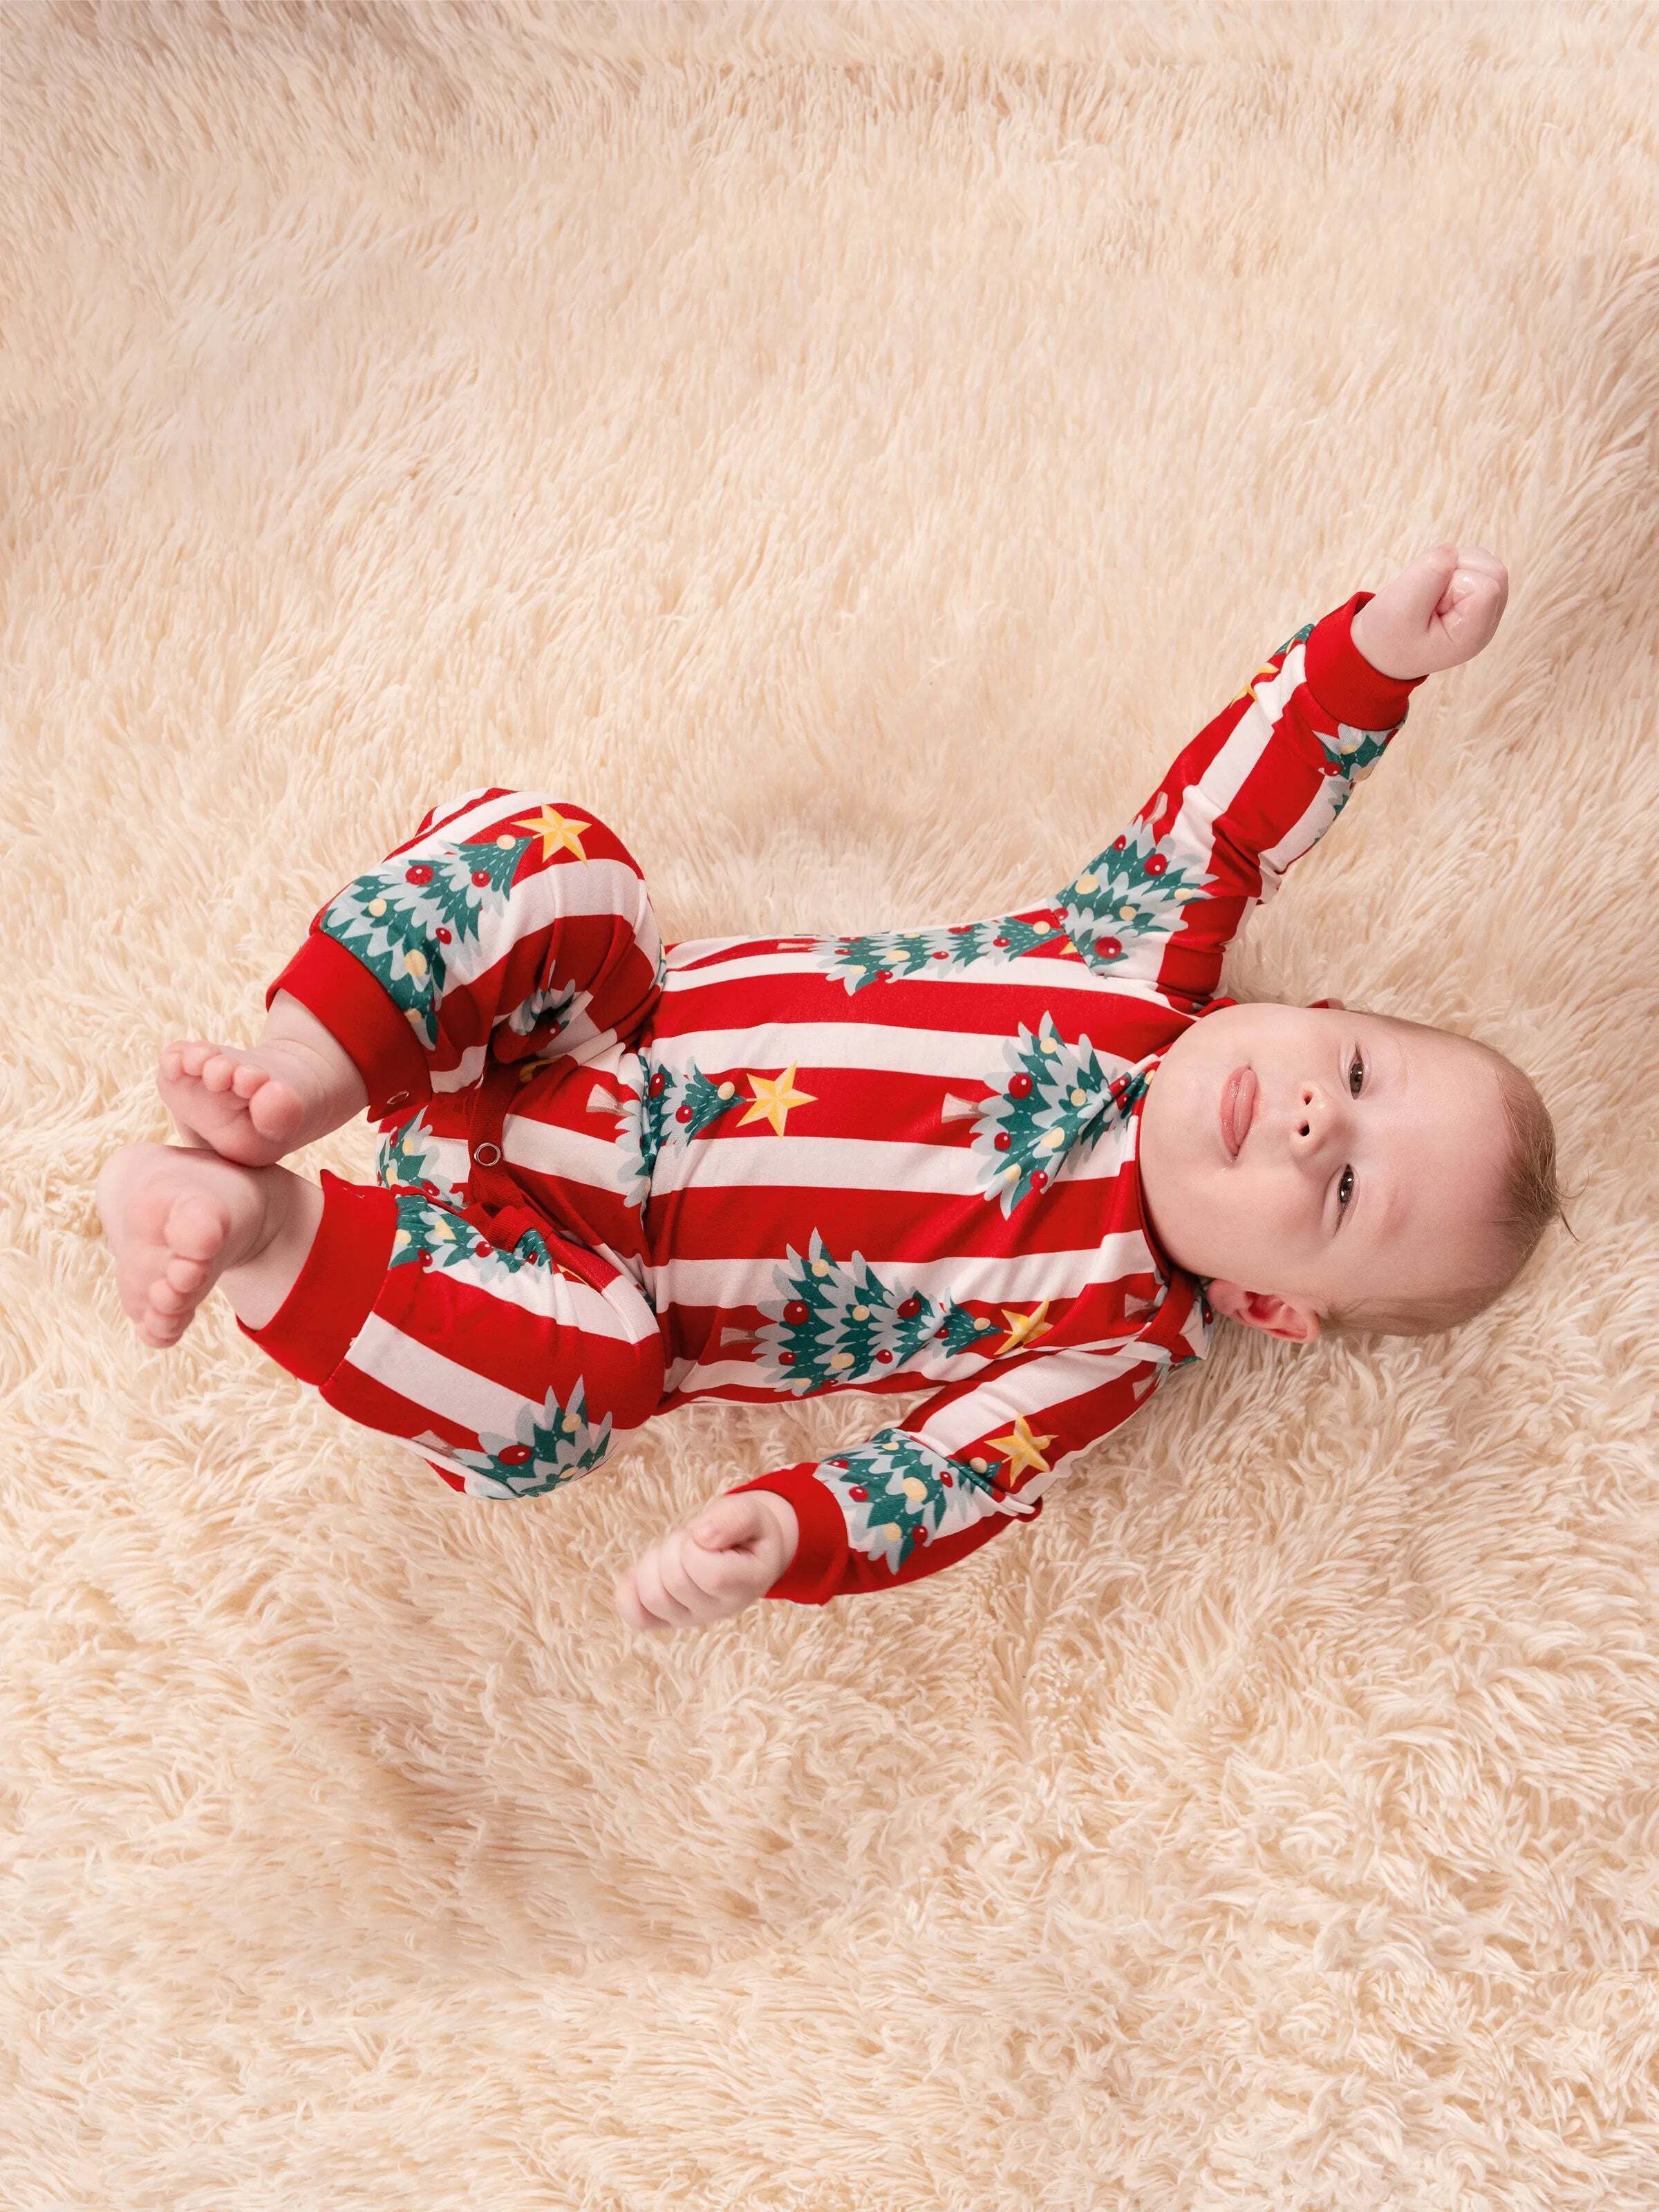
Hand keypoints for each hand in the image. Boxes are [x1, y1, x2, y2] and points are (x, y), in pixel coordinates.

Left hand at [613, 1490, 799, 1633]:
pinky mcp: (667, 1619)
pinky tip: (641, 1571)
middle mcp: (718, 1611)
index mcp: (745, 1586)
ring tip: (676, 1551)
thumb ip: (734, 1518)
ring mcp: (690, 1618)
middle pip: (674, 1580)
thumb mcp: (751, 1512)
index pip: (706, 1572)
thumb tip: (701, 1536)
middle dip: (674, 1545)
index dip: (694, 1543)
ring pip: (652, 1597)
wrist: (748, 1550)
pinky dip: (629, 1591)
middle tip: (692, 1538)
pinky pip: (636, 1617)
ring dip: (654, 1562)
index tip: (705, 1532)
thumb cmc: (749, 1531)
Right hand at [1350, 542, 1507, 679]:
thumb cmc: (1389, 636)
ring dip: (1452, 565)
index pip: (1487, 588)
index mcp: (1472, 635)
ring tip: (1429, 592)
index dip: (1455, 583)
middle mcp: (1487, 621)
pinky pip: (1474, 561)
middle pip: (1494, 571)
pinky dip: (1451, 564)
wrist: (1382, 648)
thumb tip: (1452, 550)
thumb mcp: (1400, 608)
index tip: (1430, 604)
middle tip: (1428, 594)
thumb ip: (1429, 574)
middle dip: (1456, 569)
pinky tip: (1435, 588)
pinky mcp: (1476, 594)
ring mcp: (1485, 607)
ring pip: (1484, 561)